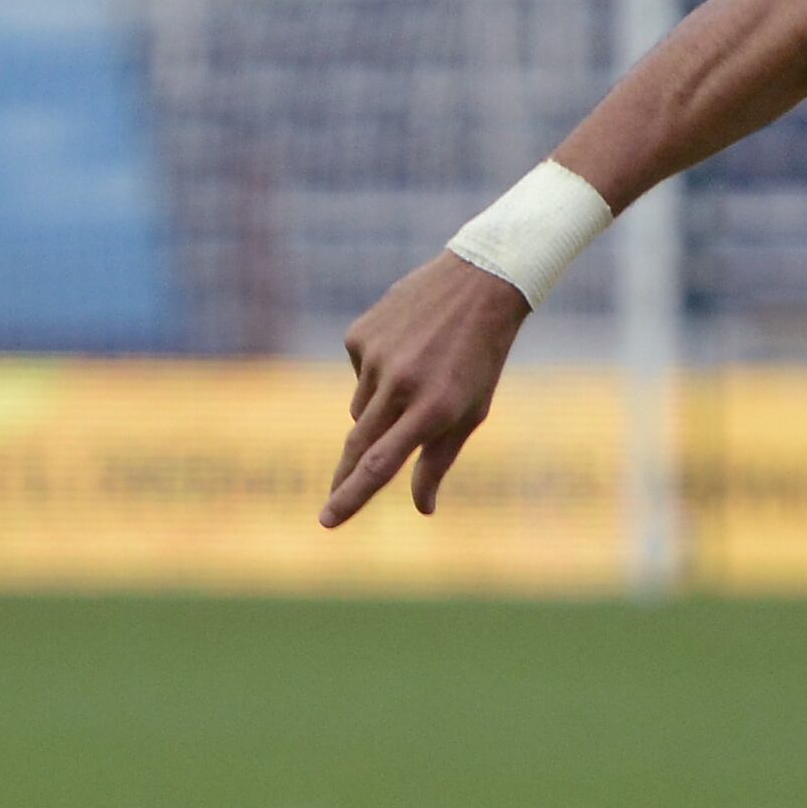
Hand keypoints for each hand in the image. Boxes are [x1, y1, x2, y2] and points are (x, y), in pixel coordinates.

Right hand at [325, 252, 533, 524]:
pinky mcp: (358, 336)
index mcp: (434, 410)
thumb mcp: (471, 413)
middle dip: (344, 477)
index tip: (326, 521)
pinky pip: (359, 374)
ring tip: (418, 381)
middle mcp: (401, 385)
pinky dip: (377, 374)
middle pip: (358, 444)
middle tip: (331, 501)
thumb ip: (440, 461)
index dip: (351, 496)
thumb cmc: (480, 360)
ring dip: (380, 412)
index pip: (380, 463)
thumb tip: (422, 509)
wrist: (477, 286)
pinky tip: (405, 349)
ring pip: (360, 410)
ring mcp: (375, 357)